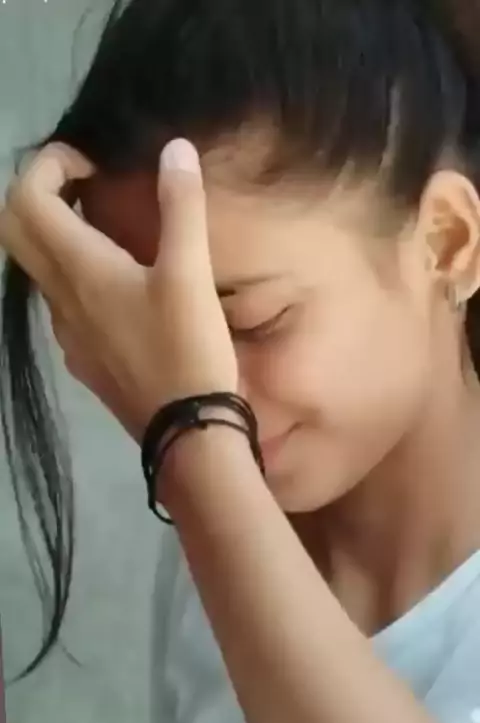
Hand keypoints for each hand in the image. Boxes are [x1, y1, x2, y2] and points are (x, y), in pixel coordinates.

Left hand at [0, 140, 237, 442]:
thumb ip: (182, 208)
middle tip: (87, 185)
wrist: (186, 433)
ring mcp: (67, 332)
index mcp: (79, 269)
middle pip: (14, 230)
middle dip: (39, 192)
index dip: (48, 164)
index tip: (93, 163)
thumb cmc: (188, 351)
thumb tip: (174, 148)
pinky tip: (119, 284)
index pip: (26, 199)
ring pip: (38, 268)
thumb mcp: (192, 275)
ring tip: (109, 226)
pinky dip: (73, 272)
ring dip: (58, 233)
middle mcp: (60, 298)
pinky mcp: (82, 356)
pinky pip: (61, 301)